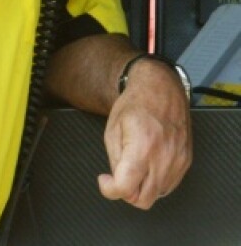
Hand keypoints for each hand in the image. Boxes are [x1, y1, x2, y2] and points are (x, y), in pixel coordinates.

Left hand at [97, 58, 192, 207]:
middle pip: (143, 199)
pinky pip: (169, 185)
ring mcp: (178, 162)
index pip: (126, 188)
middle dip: (125, 193)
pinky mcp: (186, 162)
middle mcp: (163, 159)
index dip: (110, 189)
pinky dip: (155, 183)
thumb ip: (114, 159)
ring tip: (132, 169)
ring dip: (141, 189)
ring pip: (157, 195)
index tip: (105, 179)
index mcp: (142, 148)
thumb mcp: (112, 129)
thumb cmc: (134, 105)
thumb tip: (117, 181)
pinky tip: (147, 167)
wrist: (162, 90)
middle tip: (117, 178)